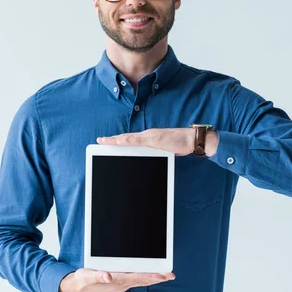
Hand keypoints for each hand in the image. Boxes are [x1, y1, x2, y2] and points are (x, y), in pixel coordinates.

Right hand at [59, 269, 175, 291]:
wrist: (76, 288)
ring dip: (153, 278)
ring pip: (140, 280)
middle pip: (142, 280)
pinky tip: (152, 277)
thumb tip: (108, 276)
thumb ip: (98, 276)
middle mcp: (121, 283)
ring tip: (166, 275)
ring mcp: (120, 283)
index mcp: (116, 280)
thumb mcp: (87, 276)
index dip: (150, 276)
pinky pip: (134, 280)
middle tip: (171, 275)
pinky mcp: (118, 281)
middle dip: (157, 278)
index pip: (136, 278)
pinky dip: (144, 278)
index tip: (162, 275)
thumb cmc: (83, 280)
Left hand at [97, 128, 217, 156]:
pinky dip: (127, 140)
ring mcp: (150, 137)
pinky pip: (137, 140)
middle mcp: (147, 135)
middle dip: (112, 139)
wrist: (192, 139)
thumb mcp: (165, 148)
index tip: (107, 141)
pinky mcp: (154, 139)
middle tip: (99, 141)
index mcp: (149, 138)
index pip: (131, 139)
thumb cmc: (180, 144)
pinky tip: (119, 141)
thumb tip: (151, 156)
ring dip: (116, 139)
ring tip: (104, 142)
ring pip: (129, 138)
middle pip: (126, 137)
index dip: (118, 140)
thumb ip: (157, 150)